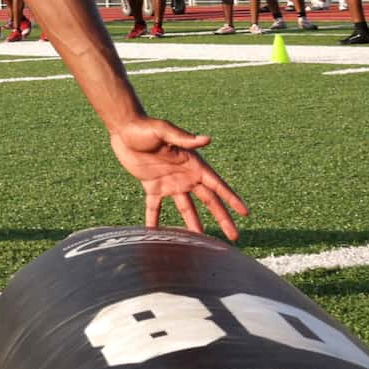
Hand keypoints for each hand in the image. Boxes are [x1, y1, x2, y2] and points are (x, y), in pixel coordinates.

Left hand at [109, 116, 247, 239]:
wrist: (124, 128)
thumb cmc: (145, 126)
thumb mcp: (164, 131)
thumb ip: (184, 139)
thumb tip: (207, 139)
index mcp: (193, 164)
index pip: (217, 185)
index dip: (231, 199)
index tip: (245, 212)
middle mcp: (185, 176)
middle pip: (208, 201)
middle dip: (222, 217)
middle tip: (234, 236)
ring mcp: (170, 182)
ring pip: (186, 208)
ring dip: (193, 224)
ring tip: (200, 242)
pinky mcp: (152, 186)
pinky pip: (155, 208)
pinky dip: (154, 221)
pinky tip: (156, 236)